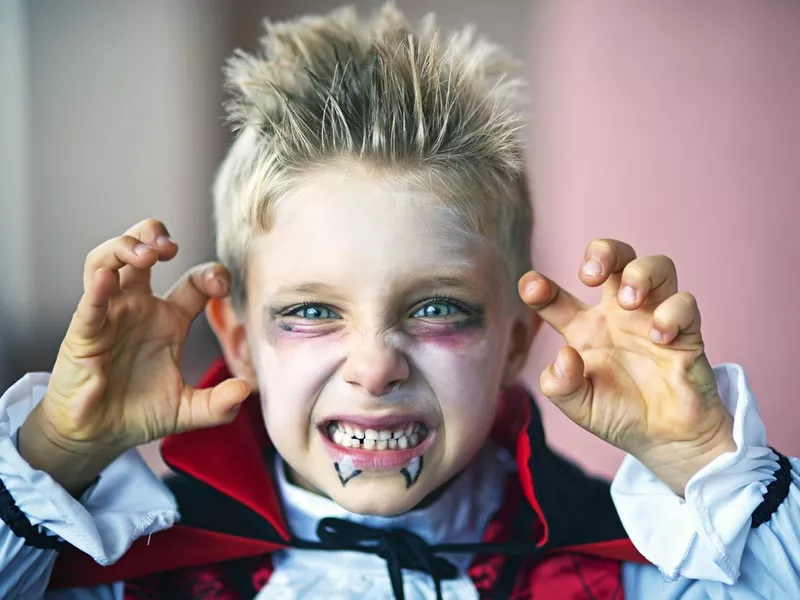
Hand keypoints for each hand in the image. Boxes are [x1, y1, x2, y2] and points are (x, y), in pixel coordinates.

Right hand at [19, 219, 250, 493]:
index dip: (210, 275)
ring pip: (106, 263)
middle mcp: (139, 309)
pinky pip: (89, 304)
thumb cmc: (139, 413)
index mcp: (169, 320)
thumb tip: (246, 390)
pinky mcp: (83, 334)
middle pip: (141, 253)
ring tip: (145, 253)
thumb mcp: (188, 411)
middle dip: (152, 237)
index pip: (194, 281)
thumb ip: (219, 404)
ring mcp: (109, 316)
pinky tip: (107, 278)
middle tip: (169, 245)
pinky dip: (96, 288)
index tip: (222, 286)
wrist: (97, 436)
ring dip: (124, 249)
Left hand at [519, 239, 734, 495]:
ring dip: (640, 273)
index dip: (539, 287)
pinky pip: (685, 303)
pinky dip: (671, 313)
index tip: (531, 287)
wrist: (665, 441)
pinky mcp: (686, 333)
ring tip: (629, 301)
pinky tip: (658, 336)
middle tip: (590, 275)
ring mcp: (653, 318)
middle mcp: (617, 315)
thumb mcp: (578, 405)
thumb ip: (560, 385)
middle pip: (615, 257)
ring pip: (657, 266)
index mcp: (584, 328)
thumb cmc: (618, 414)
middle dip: (603, 252)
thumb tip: (564, 355)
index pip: (555, 297)